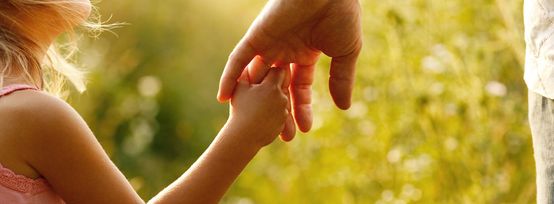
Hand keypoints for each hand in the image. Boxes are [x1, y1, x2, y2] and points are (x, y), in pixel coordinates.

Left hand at [218, 0, 361, 136]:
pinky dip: (229, 77)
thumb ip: (341, 79)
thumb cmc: (342, 15)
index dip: (301, 108)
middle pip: (276, 88)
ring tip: (254, 127)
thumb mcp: (345, 53)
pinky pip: (238, 59)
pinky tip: (223, 98)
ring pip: (257, 78)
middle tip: (282, 137)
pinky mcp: (256, 36)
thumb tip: (343, 107)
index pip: (298, 87)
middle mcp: (284, 51)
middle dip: (279, 112)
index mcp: (305, 53)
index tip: (304, 129)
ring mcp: (269, 44)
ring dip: (254, 102)